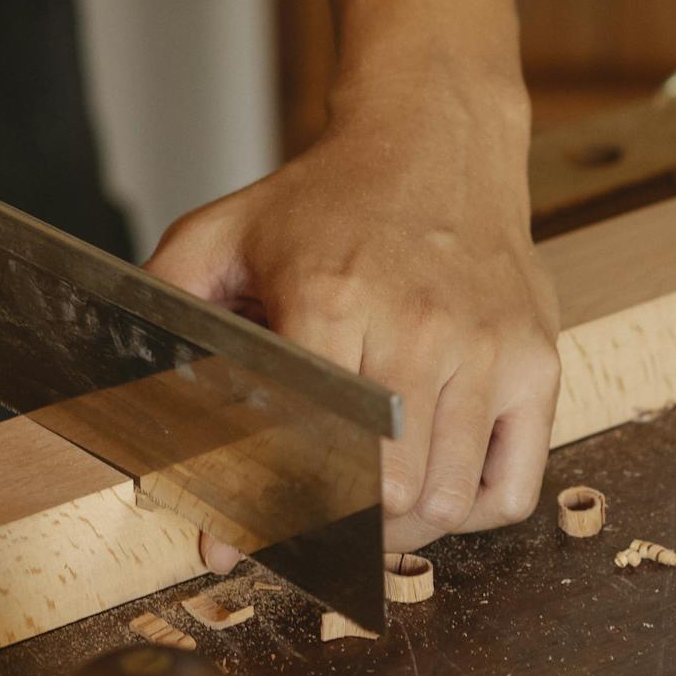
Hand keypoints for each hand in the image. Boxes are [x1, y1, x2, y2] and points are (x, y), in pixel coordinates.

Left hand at [146, 70, 559, 571]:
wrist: (435, 138)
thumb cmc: (328, 199)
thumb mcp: (225, 235)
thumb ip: (170, 314)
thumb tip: (138, 418)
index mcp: (333, 300)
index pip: (312, 447)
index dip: (278, 506)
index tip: (246, 537)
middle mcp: (420, 328)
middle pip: (386, 493)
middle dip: (343, 529)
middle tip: (316, 524)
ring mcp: (489, 347)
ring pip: (447, 500)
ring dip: (403, 531)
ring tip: (373, 515)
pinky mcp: (537, 359)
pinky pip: (513, 483)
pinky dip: (472, 511)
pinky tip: (435, 491)